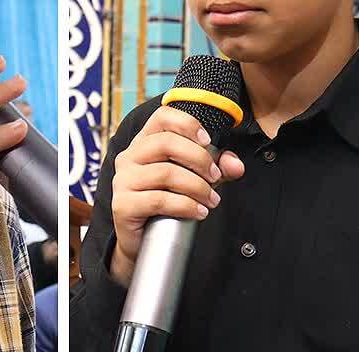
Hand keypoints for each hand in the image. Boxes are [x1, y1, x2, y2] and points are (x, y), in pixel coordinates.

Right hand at [109, 106, 244, 286]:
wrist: (140, 243)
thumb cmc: (165, 203)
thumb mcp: (194, 179)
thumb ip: (217, 168)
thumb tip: (236, 164)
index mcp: (144, 142)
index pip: (162, 116)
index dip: (187, 123)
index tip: (208, 141)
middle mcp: (130, 156)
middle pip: (166, 143)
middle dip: (199, 159)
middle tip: (216, 177)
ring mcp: (123, 180)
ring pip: (165, 173)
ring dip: (197, 186)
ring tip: (211, 199)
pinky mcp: (123, 205)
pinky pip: (158, 200)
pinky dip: (185, 205)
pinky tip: (199, 212)